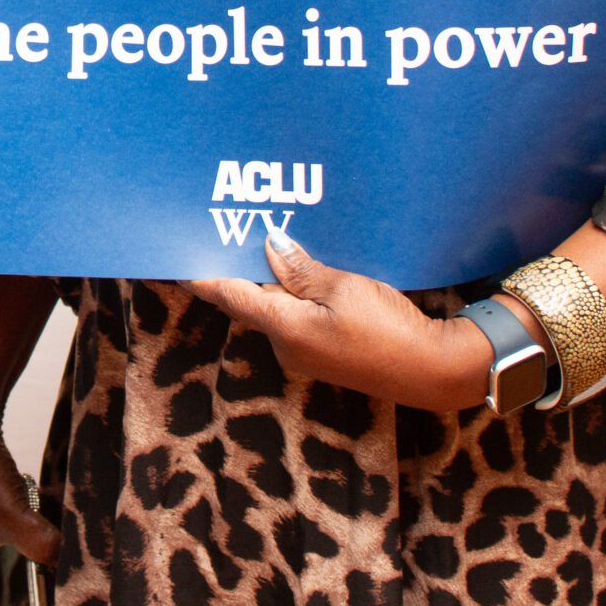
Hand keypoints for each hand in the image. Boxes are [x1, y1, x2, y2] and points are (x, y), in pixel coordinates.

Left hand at [187, 227, 490, 411]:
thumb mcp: (345, 287)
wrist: (434, 371)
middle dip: (234, 269)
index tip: (172, 257)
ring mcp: (304, 354)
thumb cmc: (391, 330)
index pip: (229, 294)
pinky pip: (295, 318)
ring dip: (267, 280)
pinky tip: (299, 270)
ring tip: (259, 241)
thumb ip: (302, 269)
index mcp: (284, 328)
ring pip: (273, 308)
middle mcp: (285, 346)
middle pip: (248, 300)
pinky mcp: (324, 353)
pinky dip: (290, 294)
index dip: (200, 274)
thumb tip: (270, 246)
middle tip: (219, 234)